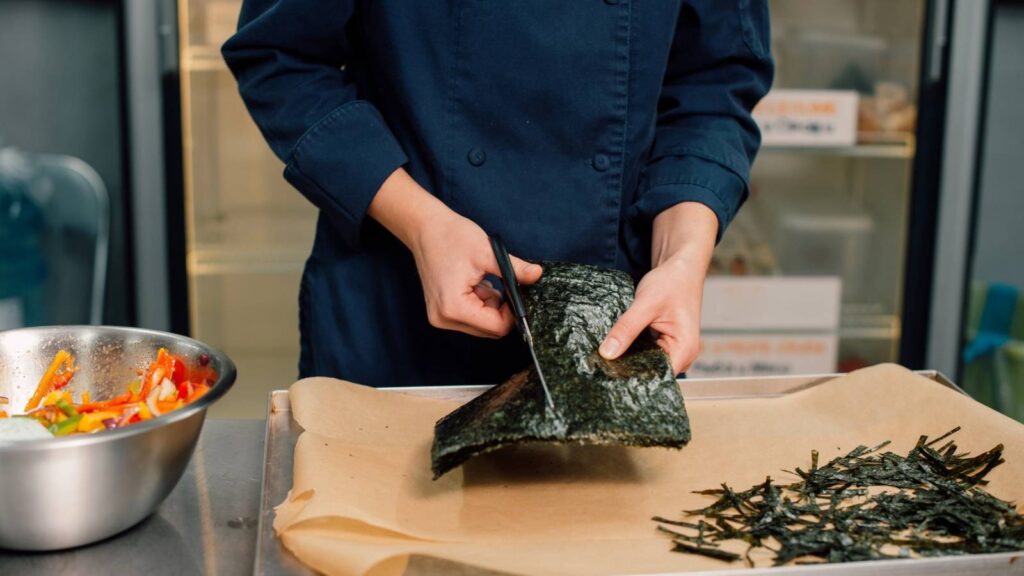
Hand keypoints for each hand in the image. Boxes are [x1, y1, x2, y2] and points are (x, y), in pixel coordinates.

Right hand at [368, 168, 541, 337]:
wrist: (425, 228)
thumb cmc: (451, 236)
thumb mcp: (488, 252)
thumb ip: (515, 269)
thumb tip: (537, 275)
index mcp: (453, 307)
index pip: (496, 327)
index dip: (513, 312)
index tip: (517, 291)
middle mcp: (444, 318)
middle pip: (489, 329)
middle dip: (502, 309)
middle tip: (504, 283)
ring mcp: (441, 317)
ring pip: (482, 324)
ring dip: (491, 305)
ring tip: (484, 280)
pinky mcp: (442, 312)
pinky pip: (472, 316)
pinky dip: (481, 302)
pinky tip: (476, 282)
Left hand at [599, 202, 716, 373]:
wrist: (680, 268)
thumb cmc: (671, 282)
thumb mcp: (645, 304)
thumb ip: (626, 329)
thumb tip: (606, 353)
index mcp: (684, 349)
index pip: (657, 376)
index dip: (633, 377)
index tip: (608, 373)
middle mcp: (681, 355)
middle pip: (651, 373)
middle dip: (627, 369)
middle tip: (600, 366)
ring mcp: (673, 350)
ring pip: (646, 364)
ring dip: (628, 359)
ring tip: (604, 358)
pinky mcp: (663, 344)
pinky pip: (645, 353)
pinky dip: (631, 350)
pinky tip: (615, 347)